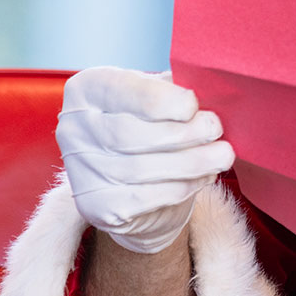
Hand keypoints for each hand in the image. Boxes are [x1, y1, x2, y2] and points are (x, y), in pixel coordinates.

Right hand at [57, 66, 232, 253]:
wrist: (135, 181)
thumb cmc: (152, 124)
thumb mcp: (160, 95)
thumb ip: (176, 88)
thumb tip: (210, 90)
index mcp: (87, 90)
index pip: (121, 91)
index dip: (159, 99)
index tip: (193, 105)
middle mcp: (73, 129)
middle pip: (130, 134)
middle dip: (182, 133)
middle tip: (216, 130)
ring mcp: (81, 171)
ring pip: (141, 169)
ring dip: (190, 163)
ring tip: (222, 156)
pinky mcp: (97, 207)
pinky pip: (146, 197)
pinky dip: (182, 187)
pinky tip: (203, 177)